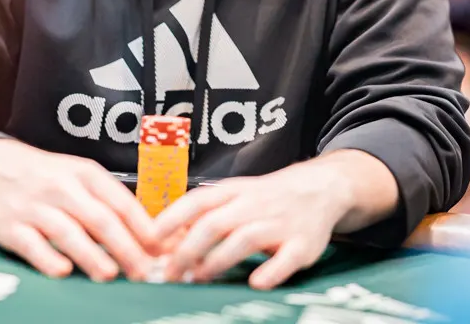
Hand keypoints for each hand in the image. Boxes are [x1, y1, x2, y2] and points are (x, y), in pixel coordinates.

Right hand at [0, 139, 158, 282]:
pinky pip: (32, 246)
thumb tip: (149, 236)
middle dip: (125, 248)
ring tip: (110, 275)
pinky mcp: (11, 228)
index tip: (160, 250)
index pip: (120, 202)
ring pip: (67, 232)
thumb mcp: (80, 176)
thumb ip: (110, 202)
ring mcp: (35, 208)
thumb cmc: (47, 177)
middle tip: (143, 272)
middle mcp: (61, 188)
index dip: (143, 228)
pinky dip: (49, 259)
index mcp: (84, 174)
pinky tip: (64, 270)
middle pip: (99, 219)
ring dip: (91, 256)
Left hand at [153, 155, 367, 288]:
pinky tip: (255, 282)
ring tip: (199, 278)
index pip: (197, 201)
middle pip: (215, 223)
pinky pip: (285, 259)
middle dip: (188, 250)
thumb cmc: (266, 197)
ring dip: (218, 260)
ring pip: (244, 239)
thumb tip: (165, 237)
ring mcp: (279, 224)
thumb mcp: (234, 194)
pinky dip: (270, 272)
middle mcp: (254, 204)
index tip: (150, 238)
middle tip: (170, 273)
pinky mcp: (302, 244)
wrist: (319, 188)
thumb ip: (204, 213)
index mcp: (233, 191)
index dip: (171, 219)